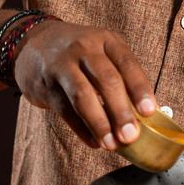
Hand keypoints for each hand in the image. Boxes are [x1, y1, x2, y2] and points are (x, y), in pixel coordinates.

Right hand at [14, 20, 156, 149]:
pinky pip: (65, 109)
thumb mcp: (102, 52)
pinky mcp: (45, 84)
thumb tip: (142, 115)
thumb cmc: (79, 53)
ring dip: (99, 123)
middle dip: (121, 111)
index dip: (139, 89)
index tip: (149, 111)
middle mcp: (84, 49)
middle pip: (106, 80)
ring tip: (111, 144)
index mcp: (106, 40)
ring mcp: (62, 65)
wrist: (33, 41)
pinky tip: (94, 142)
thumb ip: (121, 77)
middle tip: (131, 135)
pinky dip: (81, 129)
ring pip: (83, 96)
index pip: (127, 64)